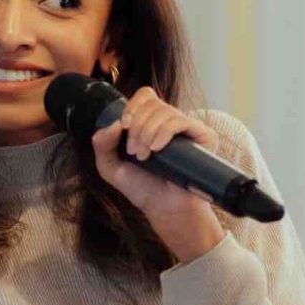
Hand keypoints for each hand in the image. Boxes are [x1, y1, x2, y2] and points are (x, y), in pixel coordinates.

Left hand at [91, 87, 223, 249]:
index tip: (123, 127)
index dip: (132, 106)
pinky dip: (164, 132)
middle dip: (136, 127)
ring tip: (144, 156)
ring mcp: (187, 128)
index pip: (145, 96)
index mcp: (151, 123)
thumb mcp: (110, 167)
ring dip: (147, 133)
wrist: (163, 209)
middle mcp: (170, 122)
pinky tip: (156, 149)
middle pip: (152, 103)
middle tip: (134, 152)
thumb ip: (101, 144)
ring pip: (165, 112)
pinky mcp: (203, 136)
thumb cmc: (142, 189)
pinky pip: (181, 121)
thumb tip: (114, 124)